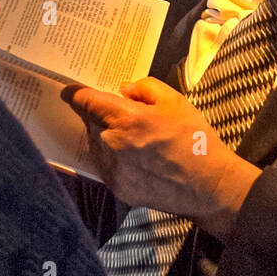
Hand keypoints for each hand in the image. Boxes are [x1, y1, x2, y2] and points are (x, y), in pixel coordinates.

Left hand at [62, 77, 259, 241]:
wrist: (207, 186)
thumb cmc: (193, 139)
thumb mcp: (174, 100)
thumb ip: (144, 88)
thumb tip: (123, 90)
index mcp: (124, 119)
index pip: (85, 101)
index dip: (75, 94)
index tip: (69, 91)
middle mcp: (111, 144)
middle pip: (90, 122)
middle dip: (101, 115)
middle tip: (125, 116)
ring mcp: (111, 169)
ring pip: (97, 144)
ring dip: (106, 137)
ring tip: (136, 139)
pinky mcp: (116, 188)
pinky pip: (105, 165)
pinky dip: (114, 158)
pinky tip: (138, 158)